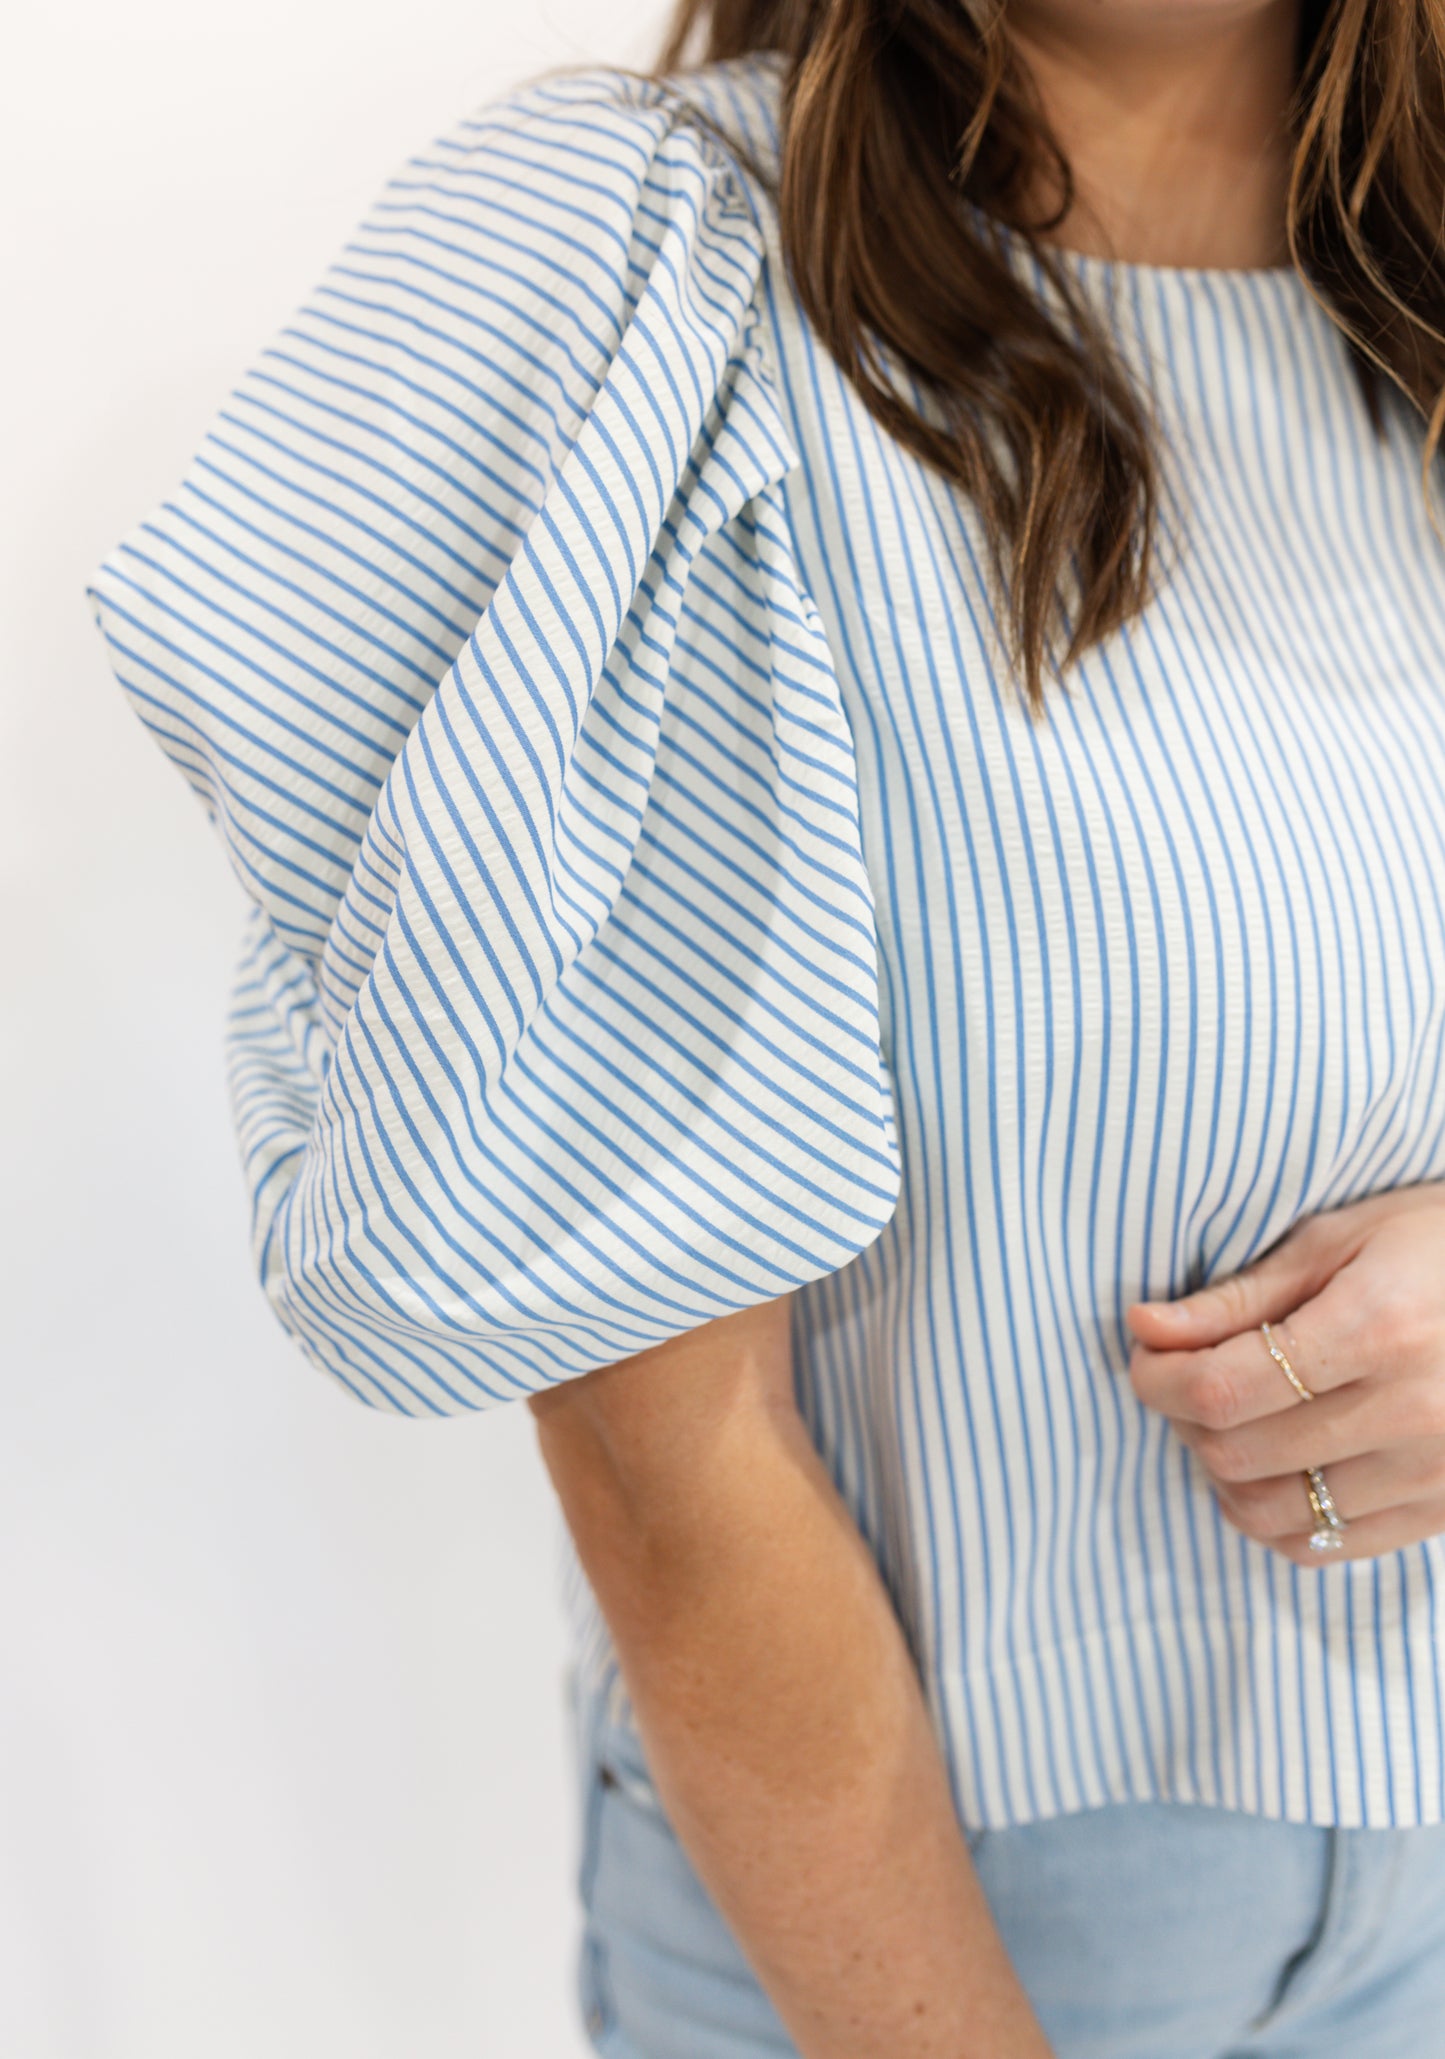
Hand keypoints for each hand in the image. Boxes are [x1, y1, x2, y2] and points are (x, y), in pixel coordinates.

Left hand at [1124, 1183, 1444, 1563]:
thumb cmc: (1437, 1244)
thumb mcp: (1337, 1241)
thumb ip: (1237, 1298)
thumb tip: (1144, 1329)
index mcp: (1378, 1329)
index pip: (1221, 1389)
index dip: (1158, 1378)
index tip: (1147, 1353)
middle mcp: (1412, 1413)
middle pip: (1236, 1453)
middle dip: (1183, 1419)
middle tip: (1184, 1379)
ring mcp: (1434, 1474)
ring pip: (1270, 1512)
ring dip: (1220, 1472)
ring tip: (1229, 1420)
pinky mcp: (1444, 1511)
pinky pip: (1322, 1547)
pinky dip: (1273, 1517)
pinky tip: (1273, 1465)